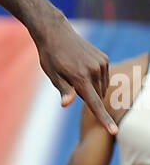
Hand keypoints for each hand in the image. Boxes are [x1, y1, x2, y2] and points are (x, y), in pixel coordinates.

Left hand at [33, 15, 114, 134]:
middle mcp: (94, 70)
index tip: (113, 131)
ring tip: (75, 73)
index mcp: (80, 77)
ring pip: (101, 87)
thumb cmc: (50, 57)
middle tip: (70, 82)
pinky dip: (95, 79)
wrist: (56, 33)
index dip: (103, 119)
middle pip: (96, 96)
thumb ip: (64, 90)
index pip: (94, 104)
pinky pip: (103, 77)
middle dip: (86, 96)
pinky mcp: (104, 58)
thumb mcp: (52, 75)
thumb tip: (66, 103)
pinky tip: (82, 69)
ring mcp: (101, 63)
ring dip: (91, 87)